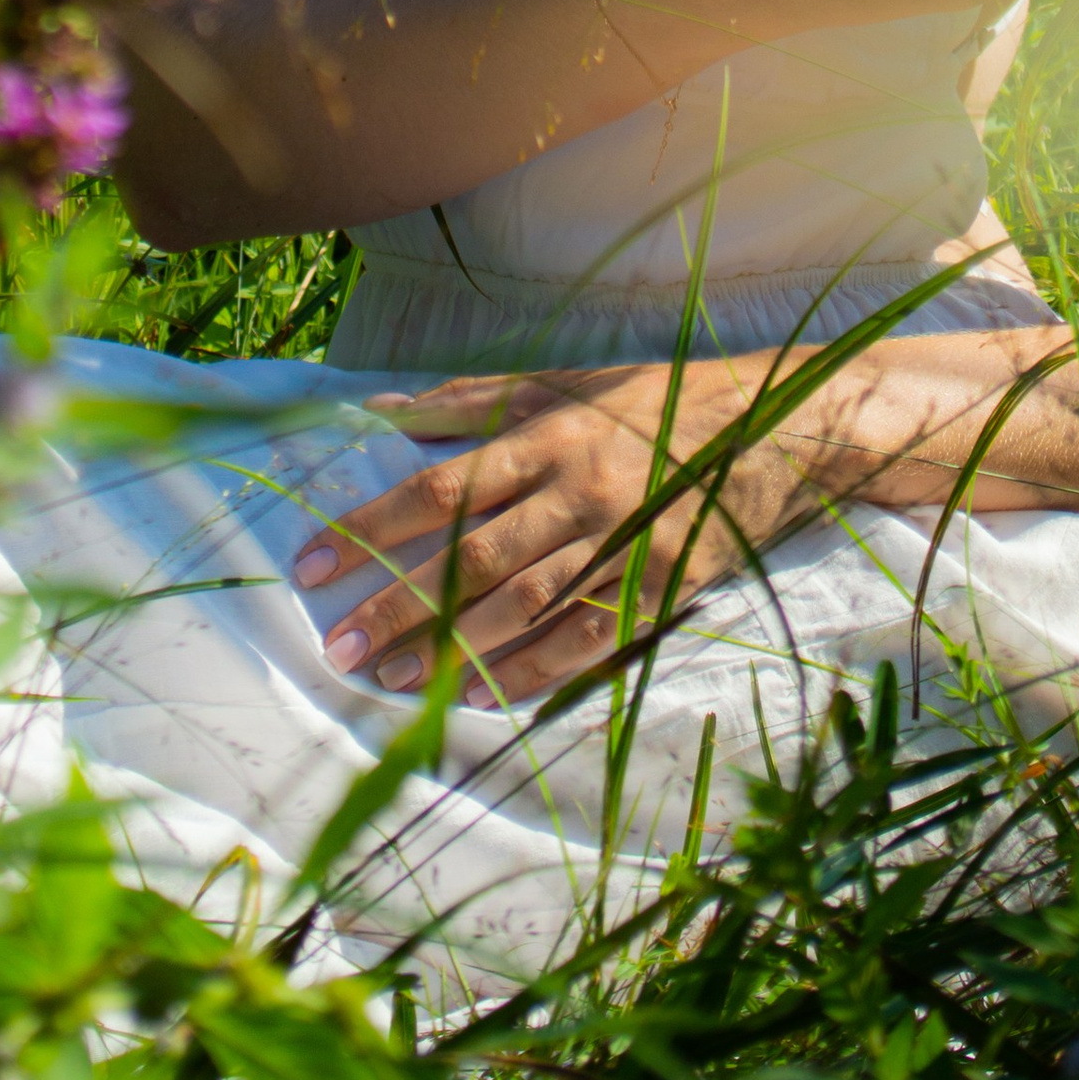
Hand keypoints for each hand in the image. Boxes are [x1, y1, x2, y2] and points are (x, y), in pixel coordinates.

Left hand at [291, 360, 803, 706]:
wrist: (766, 430)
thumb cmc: (647, 404)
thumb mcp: (560, 383)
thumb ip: (467, 401)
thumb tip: (378, 409)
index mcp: (546, 436)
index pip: (440, 486)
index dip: (372, 525)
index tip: (312, 559)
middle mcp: (576, 491)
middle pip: (471, 556)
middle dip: (398, 603)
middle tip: (338, 644)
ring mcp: (619, 544)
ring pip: (522, 606)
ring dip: (451, 647)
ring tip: (391, 679)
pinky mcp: (657, 588)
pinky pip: (584, 642)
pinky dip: (530, 672)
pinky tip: (479, 695)